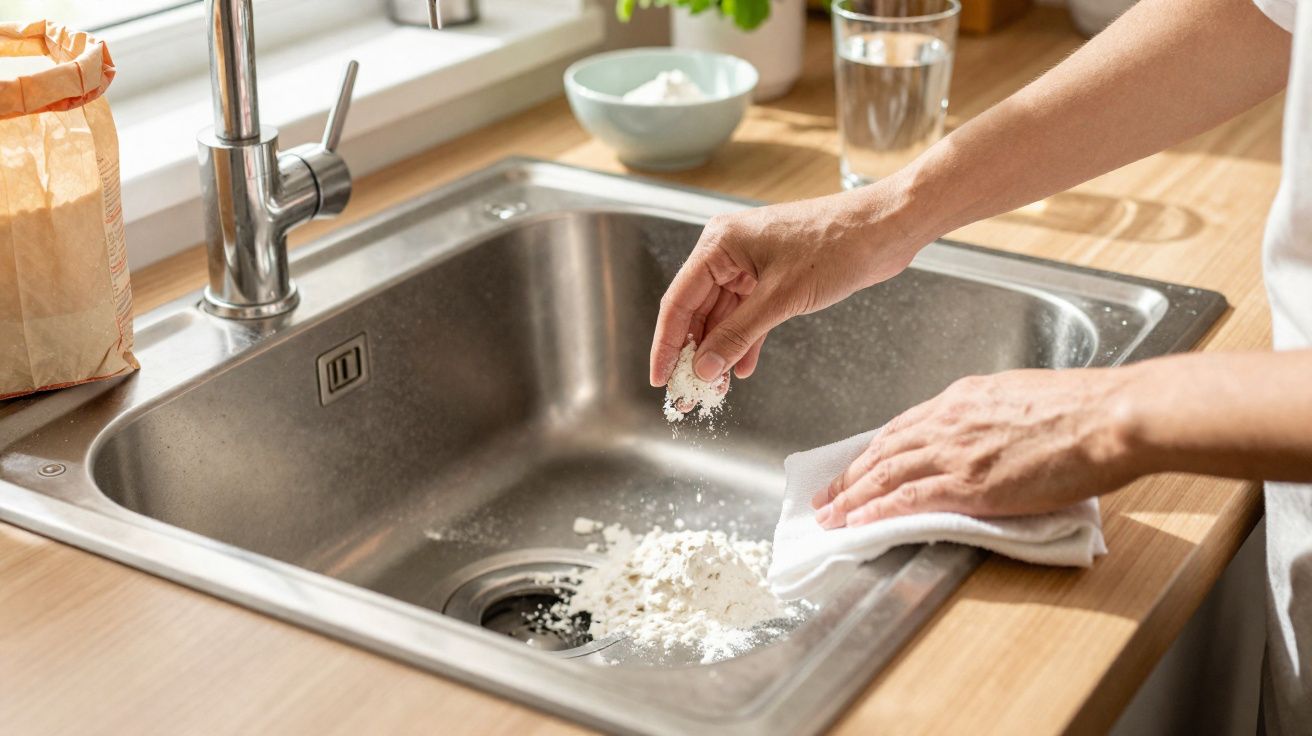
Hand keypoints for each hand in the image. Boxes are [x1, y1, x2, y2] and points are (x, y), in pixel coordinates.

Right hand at [649, 180, 928, 386]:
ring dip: (720, 351)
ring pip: (723, 316)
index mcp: (719, 244)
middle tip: (687, 393)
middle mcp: (728, 251)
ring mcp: (751, 263)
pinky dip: (745, 341)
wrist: (885, 228)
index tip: (660, 378)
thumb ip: (738, 335)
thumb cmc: (837, 245)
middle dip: (694, 353)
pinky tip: (741, 369)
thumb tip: (705, 367)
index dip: (667, 344)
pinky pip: (747, 313)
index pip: (678, 301)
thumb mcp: (780, 298)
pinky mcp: (773, 275)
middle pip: (697, 311)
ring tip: (714, 390)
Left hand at [812, 368, 1145, 527]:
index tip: (857, 464)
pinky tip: (856, 522)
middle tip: (825, 495)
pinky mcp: (966, 483)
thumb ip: (992, 416)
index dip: (875, 449)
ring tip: (829, 515)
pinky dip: (875, 511)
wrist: (1109, 418)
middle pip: (883, 450)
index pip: (903, 426)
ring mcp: (954, 452)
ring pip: (884, 474)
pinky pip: (905, 499)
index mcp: (963, 398)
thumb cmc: (1084, 409)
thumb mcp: (1023, 398)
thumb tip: (987, 435)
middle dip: (849, 474)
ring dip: (850, 496)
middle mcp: (948, 420)